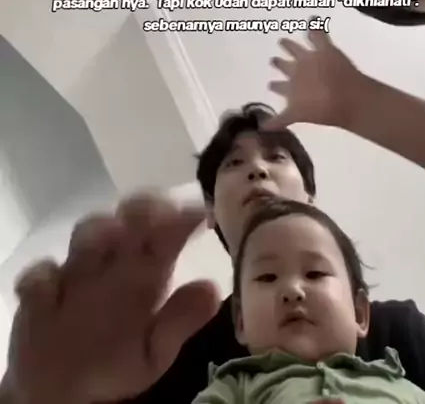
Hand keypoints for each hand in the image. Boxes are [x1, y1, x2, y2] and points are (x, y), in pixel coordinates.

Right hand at [5, 195, 219, 403]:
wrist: (63, 390)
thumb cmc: (115, 360)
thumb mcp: (155, 352)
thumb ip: (180, 322)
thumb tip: (214, 290)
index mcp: (149, 270)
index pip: (168, 231)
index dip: (183, 216)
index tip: (200, 210)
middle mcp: (115, 260)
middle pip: (129, 218)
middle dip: (141, 209)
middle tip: (156, 214)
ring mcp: (77, 271)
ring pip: (85, 234)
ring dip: (98, 231)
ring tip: (112, 235)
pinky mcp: (39, 293)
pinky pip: (39, 277)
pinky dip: (43, 278)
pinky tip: (50, 288)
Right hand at [266, 30, 366, 130]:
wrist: (345, 98)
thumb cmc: (323, 111)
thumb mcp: (298, 116)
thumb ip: (280, 120)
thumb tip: (262, 127)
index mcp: (291, 87)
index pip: (280, 87)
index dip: (275, 86)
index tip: (271, 84)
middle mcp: (296, 70)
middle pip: (285, 65)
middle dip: (279, 62)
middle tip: (273, 59)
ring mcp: (310, 58)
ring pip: (295, 49)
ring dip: (289, 45)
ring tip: (282, 40)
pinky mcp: (325, 49)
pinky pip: (318, 34)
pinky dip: (315, 26)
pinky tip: (313, 19)